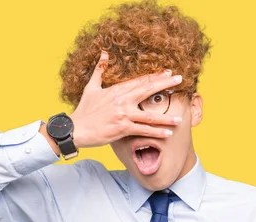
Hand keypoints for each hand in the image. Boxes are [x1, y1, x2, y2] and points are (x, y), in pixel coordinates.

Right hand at [69, 51, 183, 148]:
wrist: (75, 129)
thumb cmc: (83, 110)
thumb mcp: (90, 88)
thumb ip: (99, 70)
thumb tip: (103, 53)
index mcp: (116, 90)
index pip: (140, 81)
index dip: (155, 76)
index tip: (168, 72)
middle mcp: (122, 101)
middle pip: (147, 91)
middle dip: (165, 84)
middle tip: (180, 79)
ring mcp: (123, 115)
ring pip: (149, 115)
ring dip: (166, 117)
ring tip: (180, 119)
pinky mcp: (122, 128)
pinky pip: (143, 130)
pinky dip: (156, 132)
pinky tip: (167, 133)